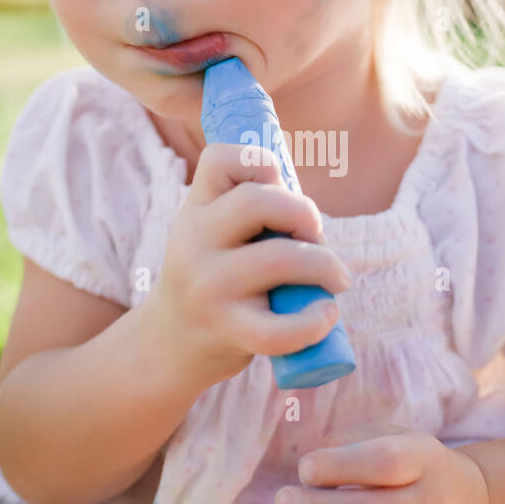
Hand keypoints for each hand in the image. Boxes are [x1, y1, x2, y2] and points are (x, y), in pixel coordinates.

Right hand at [145, 143, 351, 392]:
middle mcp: (194, 242)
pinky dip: (315, 321)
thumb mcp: (212, 234)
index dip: (262, 164)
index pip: (221, 159)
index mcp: (195, 210)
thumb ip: (250, 209)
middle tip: (316, 236)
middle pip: (257, 202)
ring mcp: (209, 288)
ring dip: (325, 264)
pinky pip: (279, 328)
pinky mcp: (227, 331)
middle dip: (304, 212)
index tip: (279, 189)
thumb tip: (308, 208)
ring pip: (280, 258)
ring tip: (336, 279)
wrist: (169, 344)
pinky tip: (327, 314)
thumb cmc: (213, 279)